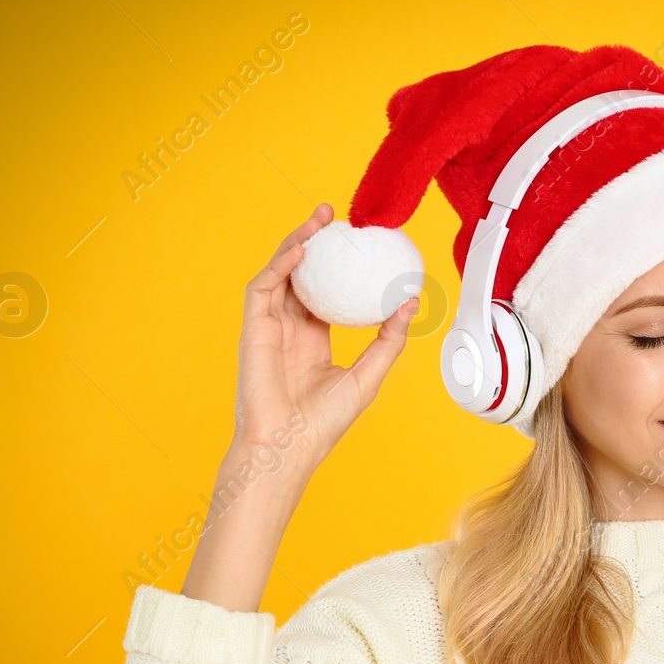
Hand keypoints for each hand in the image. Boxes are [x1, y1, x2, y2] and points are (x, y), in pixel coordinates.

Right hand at [234, 203, 418, 475]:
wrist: (289, 447)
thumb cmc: (324, 422)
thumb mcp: (369, 375)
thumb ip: (388, 339)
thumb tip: (411, 302)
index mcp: (313, 339)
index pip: (324, 291)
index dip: (338, 265)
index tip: (358, 242)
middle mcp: (289, 329)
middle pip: (300, 274)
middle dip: (315, 241)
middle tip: (335, 215)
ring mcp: (269, 327)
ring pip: (280, 273)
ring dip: (297, 242)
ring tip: (319, 219)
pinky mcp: (253, 329)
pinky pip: (263, 288)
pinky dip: (279, 265)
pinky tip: (302, 249)